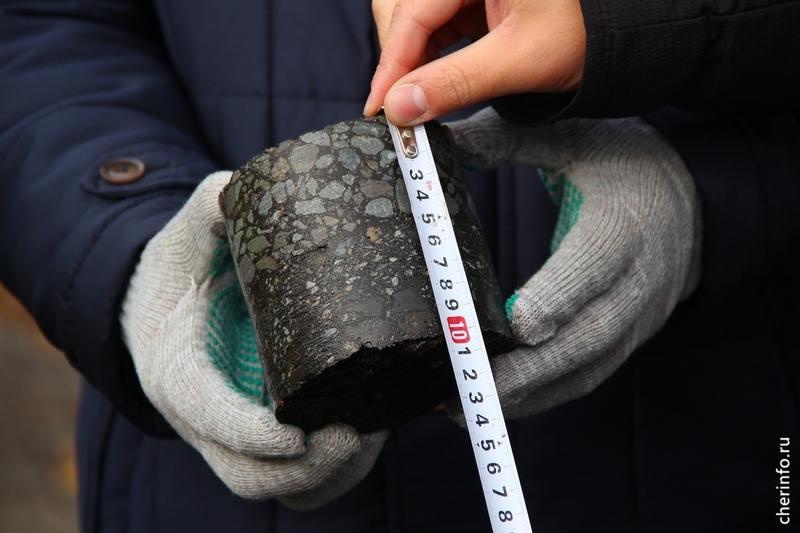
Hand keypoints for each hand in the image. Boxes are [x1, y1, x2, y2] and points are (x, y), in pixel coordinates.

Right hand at [120, 172, 386, 508]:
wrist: (161, 310)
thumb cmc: (174, 274)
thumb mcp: (182, 238)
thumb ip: (209, 208)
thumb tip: (242, 182)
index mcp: (177, 371)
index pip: (209, 418)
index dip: (253, 433)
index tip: (299, 428)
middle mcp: (203, 419)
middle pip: (250, 475)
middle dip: (306, 467)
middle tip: (357, 433)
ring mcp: (233, 437)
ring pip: (281, 487)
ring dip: (331, 475)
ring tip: (377, 433)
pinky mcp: (262, 439)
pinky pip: (298, 479)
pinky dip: (335, 473)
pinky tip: (372, 433)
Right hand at [365, 0, 585, 124]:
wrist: (618, 34)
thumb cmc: (583, 34)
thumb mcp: (520, 61)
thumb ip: (457, 83)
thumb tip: (401, 108)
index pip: (413, 12)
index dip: (392, 63)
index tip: (379, 108)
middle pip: (402, 8)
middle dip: (397, 58)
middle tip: (399, 107)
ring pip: (411, 18)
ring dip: (408, 61)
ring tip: (418, 98)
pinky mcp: (469, 0)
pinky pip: (431, 26)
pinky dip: (425, 58)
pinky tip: (431, 83)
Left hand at [446, 109, 701, 417]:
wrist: (689, 201)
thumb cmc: (621, 163)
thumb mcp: (572, 138)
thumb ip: (507, 141)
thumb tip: (438, 139)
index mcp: (622, 225)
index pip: (589, 268)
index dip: (554, 300)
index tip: (512, 327)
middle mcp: (637, 281)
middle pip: (585, 337)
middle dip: (526, 370)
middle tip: (467, 388)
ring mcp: (637, 317)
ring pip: (583, 369)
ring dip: (526, 395)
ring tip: (463, 410)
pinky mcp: (628, 338)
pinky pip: (587, 376)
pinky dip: (543, 395)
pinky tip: (499, 403)